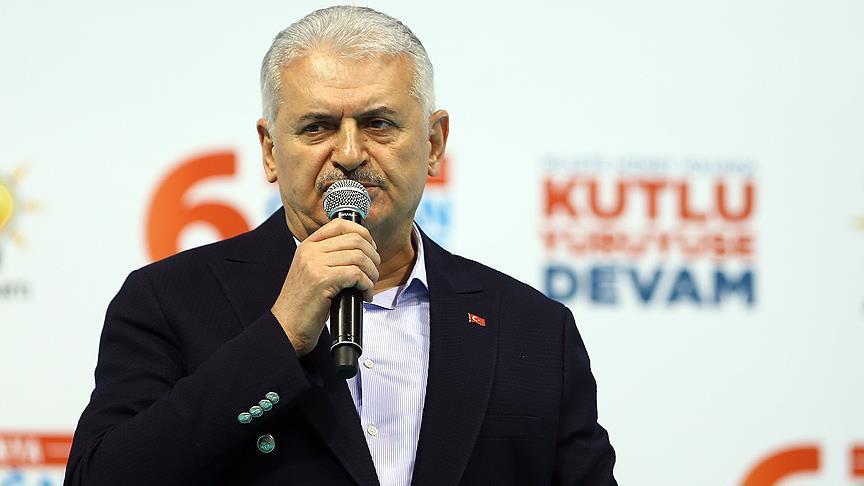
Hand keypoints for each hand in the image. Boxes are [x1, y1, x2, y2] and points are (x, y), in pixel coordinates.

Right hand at [271, 218, 379, 355]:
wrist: (287, 326)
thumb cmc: (305, 304)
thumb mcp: (313, 272)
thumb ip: (331, 258)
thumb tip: (363, 250)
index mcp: (308, 246)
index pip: (340, 224)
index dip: (362, 233)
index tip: (371, 249)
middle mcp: (310, 251)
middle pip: (355, 240)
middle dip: (372, 257)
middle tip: (373, 273)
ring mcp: (315, 264)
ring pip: (359, 257)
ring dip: (372, 273)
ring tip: (369, 286)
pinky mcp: (322, 280)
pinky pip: (356, 274)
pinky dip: (367, 286)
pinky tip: (364, 296)